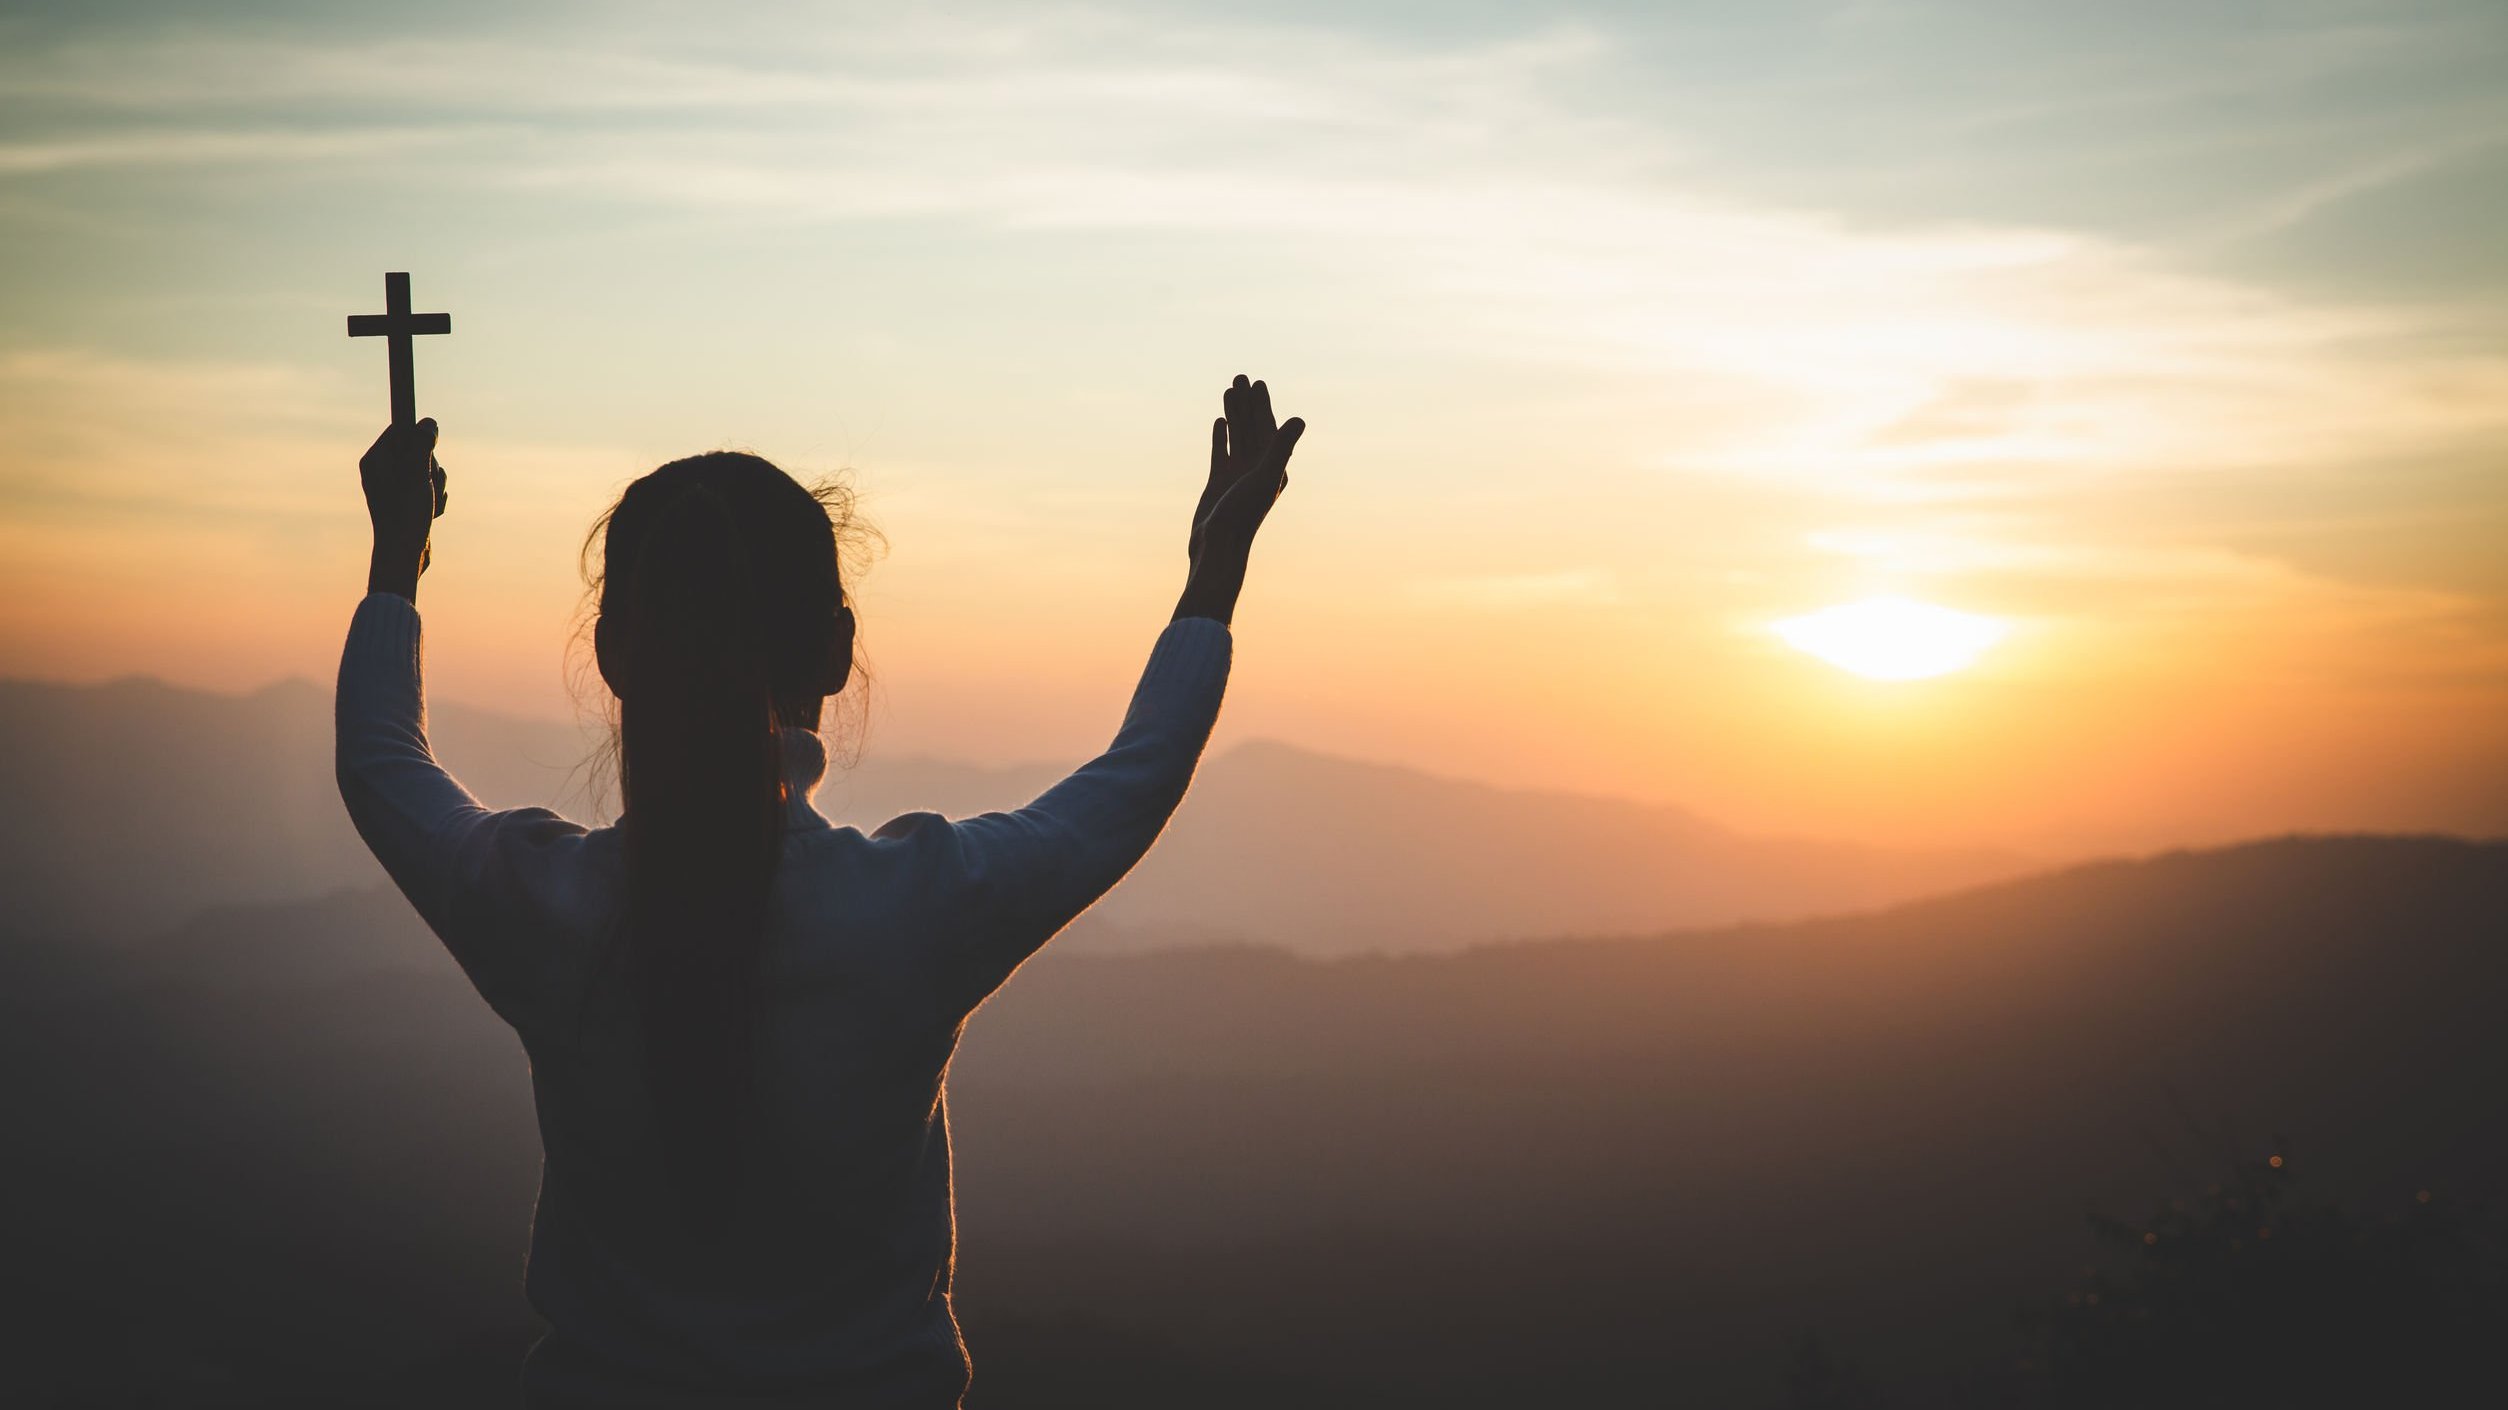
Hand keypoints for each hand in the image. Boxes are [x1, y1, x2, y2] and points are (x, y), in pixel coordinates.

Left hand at [359, 418, 447, 599]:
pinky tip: (430, 514)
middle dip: (432, 467)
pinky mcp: (408, 502)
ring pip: (429, 471)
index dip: (419, 437)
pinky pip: (430, 489)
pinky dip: (435, 499)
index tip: (428, 447)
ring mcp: (396, 487)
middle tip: (426, 483)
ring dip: (436, 486)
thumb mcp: (416, 472)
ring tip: (428, 503)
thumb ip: (422, 444)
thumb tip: (428, 423)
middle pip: (419, 451)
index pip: (400, 430)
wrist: (403, 554)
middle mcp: (382, 472)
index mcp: (375, 460)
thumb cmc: (405, 512)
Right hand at [1189, 375, 1303, 565]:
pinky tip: (1220, 421)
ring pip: (1237, 436)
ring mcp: (1237, 475)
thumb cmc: (1243, 515)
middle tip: (1240, 376)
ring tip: (1228, 390)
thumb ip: (1281, 447)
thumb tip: (1299, 419)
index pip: (1269, 429)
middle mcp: (1258, 469)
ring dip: (1234, 414)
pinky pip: (1222, 451)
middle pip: (1253, 428)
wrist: (1217, 546)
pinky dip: (1222, 435)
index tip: (1257, 383)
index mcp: (1273, 467)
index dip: (1263, 405)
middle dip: (1247, 403)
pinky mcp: (1219, 482)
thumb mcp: (1264, 477)